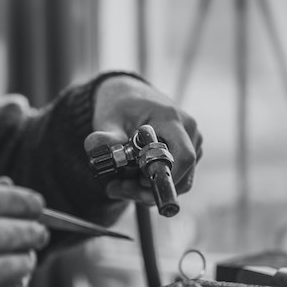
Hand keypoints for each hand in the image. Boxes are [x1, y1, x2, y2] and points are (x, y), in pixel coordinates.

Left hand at [86, 75, 201, 206]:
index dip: (166, 177)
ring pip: (178, 181)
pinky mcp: (190, 151)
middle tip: (116, 188)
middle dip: (149, 191)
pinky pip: (176, 178)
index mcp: (171, 119)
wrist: (130, 95)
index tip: (139, 184)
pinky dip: (152, 185)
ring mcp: (192, 142)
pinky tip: (129, 179)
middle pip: (181, 176)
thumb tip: (93, 146)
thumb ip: (105, 137)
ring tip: (118, 184)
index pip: (184, 156)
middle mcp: (188, 130)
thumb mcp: (109, 119)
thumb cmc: (120, 106)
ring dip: (147, 191)